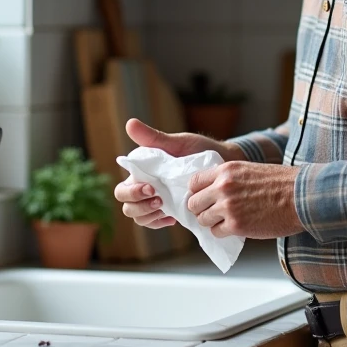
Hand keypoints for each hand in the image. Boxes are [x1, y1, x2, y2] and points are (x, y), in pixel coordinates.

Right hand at [114, 118, 244, 228]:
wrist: (223, 164)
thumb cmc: (199, 149)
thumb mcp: (178, 142)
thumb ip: (154, 138)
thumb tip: (130, 123)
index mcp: (143, 172)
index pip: (123, 189)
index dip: (132, 193)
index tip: (151, 188)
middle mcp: (145, 187)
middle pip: (127, 206)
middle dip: (140, 206)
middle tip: (160, 201)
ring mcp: (156, 201)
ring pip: (139, 218)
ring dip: (149, 216)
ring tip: (167, 210)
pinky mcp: (170, 211)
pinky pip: (154, 223)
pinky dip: (159, 222)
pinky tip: (173, 218)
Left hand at [186, 161, 302, 238]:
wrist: (301, 197)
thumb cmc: (281, 183)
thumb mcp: (249, 169)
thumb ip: (228, 178)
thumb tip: (212, 191)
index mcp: (226, 170)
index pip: (194, 182)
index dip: (197, 192)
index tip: (203, 198)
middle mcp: (223, 187)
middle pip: (193, 203)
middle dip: (201, 209)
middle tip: (212, 212)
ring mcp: (228, 207)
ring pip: (203, 220)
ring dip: (212, 222)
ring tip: (226, 220)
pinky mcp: (237, 225)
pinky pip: (216, 232)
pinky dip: (223, 232)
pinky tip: (235, 227)